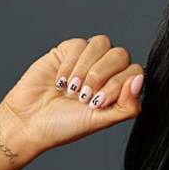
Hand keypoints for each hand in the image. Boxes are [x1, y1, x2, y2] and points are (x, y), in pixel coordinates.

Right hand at [0, 34, 145, 152]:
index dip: (117, 84)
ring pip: (102, 43)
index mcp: (119, 88)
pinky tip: (60, 81)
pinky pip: (80, 44)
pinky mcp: (68, 51)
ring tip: (71, 90)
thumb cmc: (64, 125)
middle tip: (83, 97)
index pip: (135, 71)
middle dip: (100, 75)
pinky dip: (70, 65)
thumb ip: (127, 105)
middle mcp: (107, 71)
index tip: (97, 103)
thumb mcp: (100, 121)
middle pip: (120, 54)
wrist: (29, 121)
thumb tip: (139, 80)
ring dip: (85, 69)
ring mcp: (88, 59)